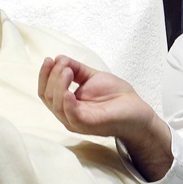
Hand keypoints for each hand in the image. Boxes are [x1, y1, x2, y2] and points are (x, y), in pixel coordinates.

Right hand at [38, 55, 154, 138]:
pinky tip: (69, 91)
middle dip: (52, 77)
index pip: (46, 91)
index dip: (44, 75)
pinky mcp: (88, 125)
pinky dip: (67, 102)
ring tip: (68, 71)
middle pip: (48, 97)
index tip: (49, 59)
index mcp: (67, 105)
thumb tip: (59, 58)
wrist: (137, 109)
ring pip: (56, 105)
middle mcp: (68, 115)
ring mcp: (77, 122)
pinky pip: (71, 115)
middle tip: (63, 65)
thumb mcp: (92, 77)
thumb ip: (76, 69)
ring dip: (58, 85)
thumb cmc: (116, 96)